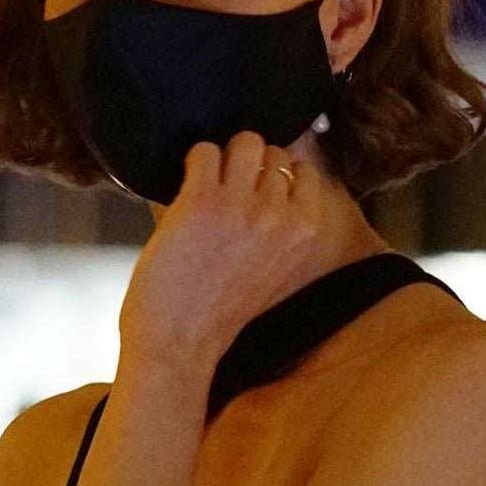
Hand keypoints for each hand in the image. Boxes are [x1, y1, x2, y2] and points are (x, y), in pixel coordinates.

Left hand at [117, 132, 345, 387]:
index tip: (257, 188)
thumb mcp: (276, 271)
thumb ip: (284, 229)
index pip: (303, 172)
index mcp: (305, 233)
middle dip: (248, 166)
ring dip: (222, 158)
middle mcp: (279, 215)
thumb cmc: (221, 312)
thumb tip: (279, 176)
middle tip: (226, 191)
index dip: (277, 174)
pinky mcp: (202, 202)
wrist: (180, 342)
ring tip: (206, 184)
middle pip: (272, 152)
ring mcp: (241, 206)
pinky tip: (186, 188)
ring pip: (242, 143)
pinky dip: (193, 163)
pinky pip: (204, 152)